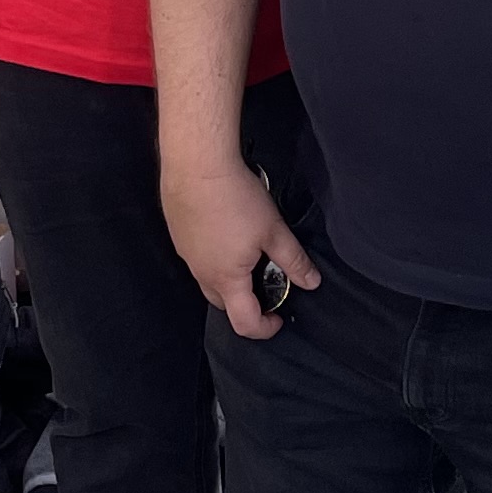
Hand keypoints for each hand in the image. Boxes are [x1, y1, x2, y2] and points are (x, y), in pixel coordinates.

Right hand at [164, 157, 318, 339]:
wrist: (196, 164)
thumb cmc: (235, 197)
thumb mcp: (274, 230)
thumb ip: (294, 260)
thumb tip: (312, 282)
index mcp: (227, 279)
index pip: (244, 323)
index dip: (265, 328)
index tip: (279, 318)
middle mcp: (202, 274)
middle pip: (225, 306)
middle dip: (247, 304)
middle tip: (267, 284)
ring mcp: (187, 256)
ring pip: (209, 282)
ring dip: (230, 280)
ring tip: (249, 254)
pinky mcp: (179, 236)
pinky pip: (198, 260)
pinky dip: (215, 258)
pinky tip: (227, 232)